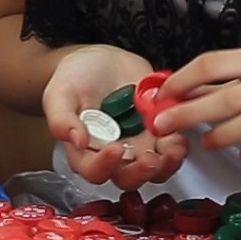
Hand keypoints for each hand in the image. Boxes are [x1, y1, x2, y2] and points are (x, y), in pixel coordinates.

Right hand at [43, 44, 187, 190]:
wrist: (101, 61)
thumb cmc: (75, 78)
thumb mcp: (60, 93)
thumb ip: (61, 118)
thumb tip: (75, 140)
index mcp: (85, 151)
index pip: (93, 171)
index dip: (105, 166)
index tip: (114, 148)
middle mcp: (114, 155)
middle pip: (128, 178)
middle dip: (141, 172)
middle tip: (150, 159)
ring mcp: (138, 145)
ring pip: (155, 170)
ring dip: (167, 164)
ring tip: (174, 147)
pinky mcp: (158, 133)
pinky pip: (171, 148)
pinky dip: (178, 145)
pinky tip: (180, 134)